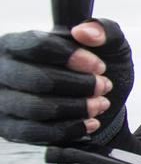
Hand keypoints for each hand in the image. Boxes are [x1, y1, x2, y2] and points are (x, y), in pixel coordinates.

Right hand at [0, 19, 132, 144]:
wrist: (91, 103)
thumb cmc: (92, 70)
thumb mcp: (107, 45)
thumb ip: (103, 30)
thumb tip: (85, 32)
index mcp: (16, 44)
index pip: (38, 46)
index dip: (72, 57)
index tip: (99, 67)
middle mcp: (2, 70)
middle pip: (38, 79)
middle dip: (79, 85)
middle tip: (104, 87)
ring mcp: (2, 101)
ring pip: (37, 108)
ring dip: (76, 108)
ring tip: (100, 104)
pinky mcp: (9, 128)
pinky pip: (35, 133)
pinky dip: (68, 129)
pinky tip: (91, 123)